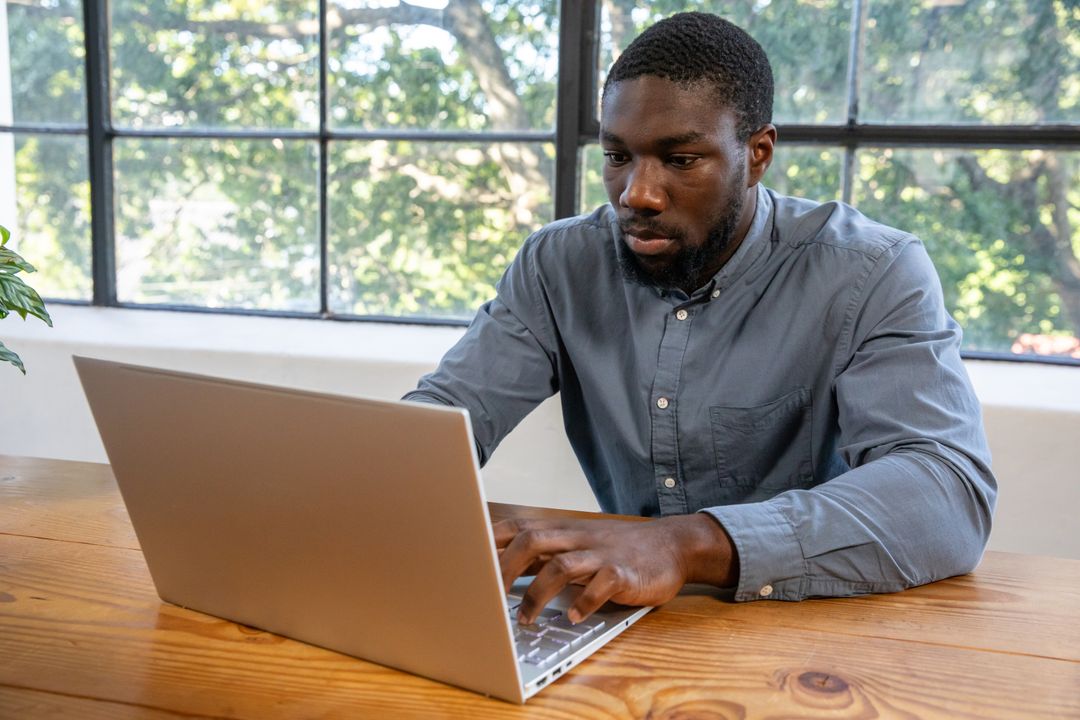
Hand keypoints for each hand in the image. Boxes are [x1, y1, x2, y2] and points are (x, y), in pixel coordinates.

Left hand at [494, 514, 737, 624]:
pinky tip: (574, 618)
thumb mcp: (577, 544)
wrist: (670, 545)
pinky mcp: (623, 572)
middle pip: (531, 541)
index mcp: (562, 530)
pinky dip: (584, 603)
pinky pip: (601, 585)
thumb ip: (543, 553)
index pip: (517, 527)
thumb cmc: (616, 548)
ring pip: (561, 565)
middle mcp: (577, 537)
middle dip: (505, 569)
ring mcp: (600, 553)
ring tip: (526, 620)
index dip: (488, 541)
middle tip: (489, 597)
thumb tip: (499, 566)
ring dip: (537, 594)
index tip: (465, 561)